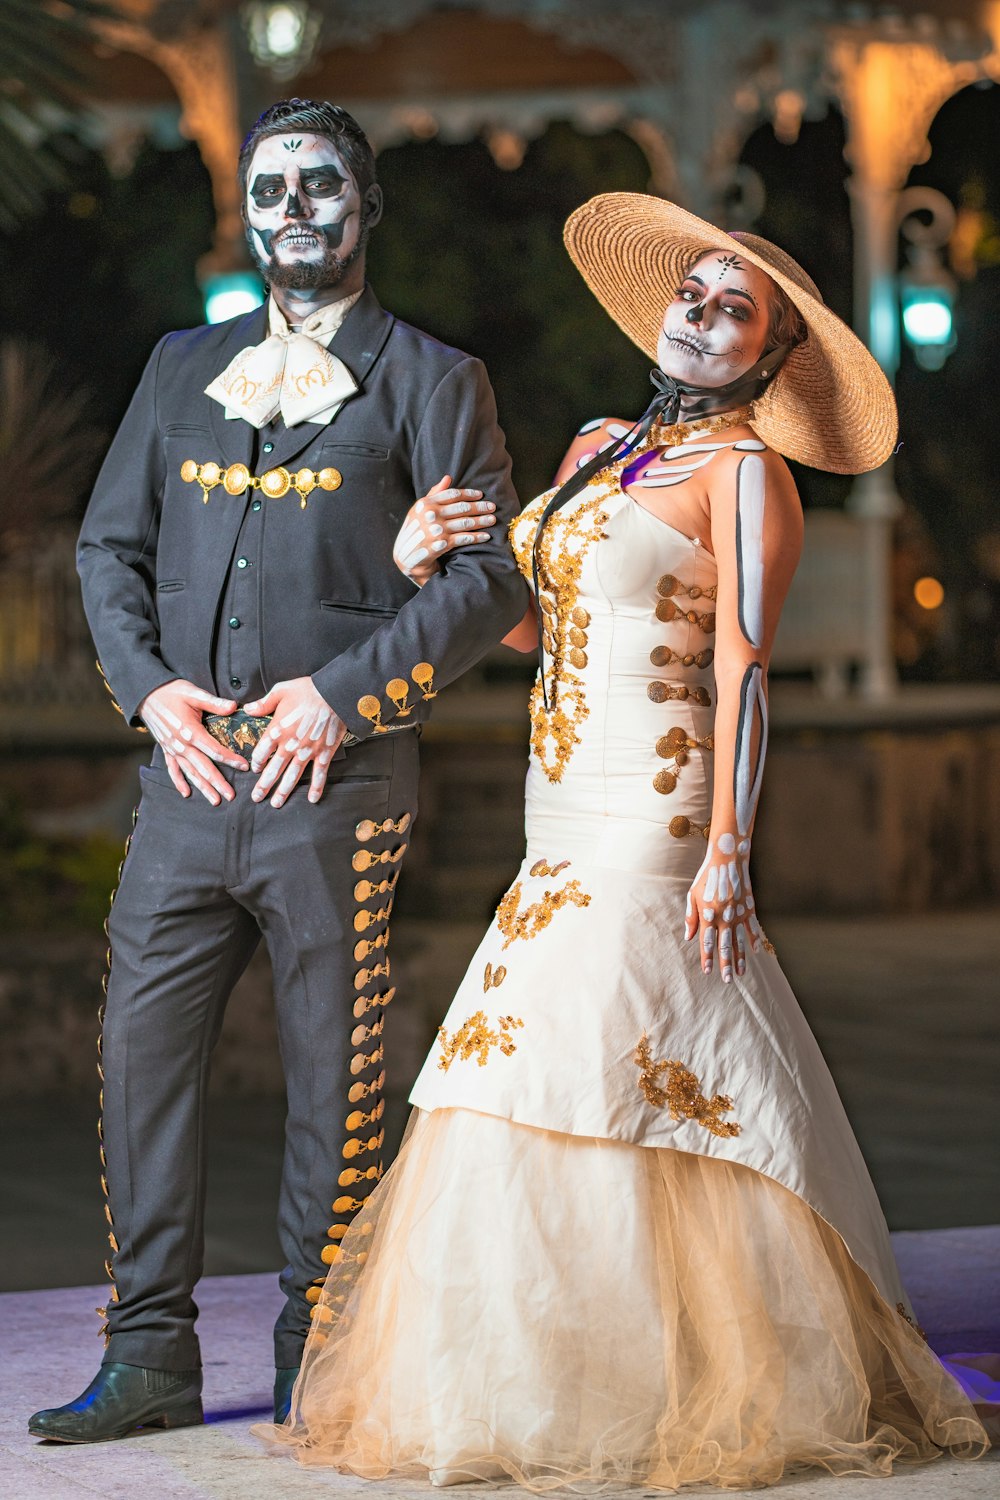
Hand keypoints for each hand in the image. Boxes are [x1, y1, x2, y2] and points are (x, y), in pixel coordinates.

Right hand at [139, 680, 245, 804]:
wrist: (146, 694)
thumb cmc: (171, 692)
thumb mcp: (193, 693)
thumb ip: (214, 702)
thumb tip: (234, 706)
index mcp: (191, 731)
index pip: (215, 750)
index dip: (231, 759)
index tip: (244, 767)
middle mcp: (181, 744)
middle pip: (203, 768)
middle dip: (218, 783)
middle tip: (231, 796)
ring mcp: (172, 749)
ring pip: (190, 772)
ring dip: (203, 787)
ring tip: (215, 800)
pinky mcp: (166, 749)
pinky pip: (172, 769)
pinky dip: (179, 782)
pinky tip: (186, 793)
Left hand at [244, 677, 345, 807]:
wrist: (334, 694)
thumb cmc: (308, 690)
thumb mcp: (281, 691)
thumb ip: (263, 703)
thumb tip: (248, 709)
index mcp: (276, 729)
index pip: (261, 752)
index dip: (256, 763)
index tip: (255, 769)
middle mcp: (289, 744)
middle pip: (273, 769)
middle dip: (264, 786)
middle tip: (257, 798)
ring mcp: (307, 751)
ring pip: (292, 776)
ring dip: (283, 791)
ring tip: (276, 804)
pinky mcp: (324, 753)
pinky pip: (319, 774)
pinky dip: (316, 788)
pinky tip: (312, 799)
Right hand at [393, 474, 496, 585]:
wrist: (407, 556)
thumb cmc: (416, 530)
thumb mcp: (420, 510)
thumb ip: (434, 494)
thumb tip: (448, 477)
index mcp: (425, 503)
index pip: (452, 495)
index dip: (469, 494)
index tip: (480, 495)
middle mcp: (431, 515)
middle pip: (462, 508)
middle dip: (480, 507)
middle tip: (492, 507)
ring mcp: (436, 530)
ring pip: (465, 522)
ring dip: (482, 521)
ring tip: (493, 519)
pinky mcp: (442, 544)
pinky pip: (464, 538)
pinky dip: (477, 537)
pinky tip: (486, 536)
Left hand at [684, 832, 763, 982]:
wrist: (728, 859)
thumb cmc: (707, 877)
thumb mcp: (693, 895)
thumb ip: (691, 917)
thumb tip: (688, 938)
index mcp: (708, 915)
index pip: (707, 942)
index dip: (707, 958)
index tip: (708, 972)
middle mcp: (724, 917)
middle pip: (725, 946)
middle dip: (725, 965)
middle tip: (726, 980)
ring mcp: (738, 914)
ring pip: (740, 941)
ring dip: (740, 959)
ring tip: (740, 974)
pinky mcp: (749, 908)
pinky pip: (752, 928)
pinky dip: (754, 940)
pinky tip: (755, 952)